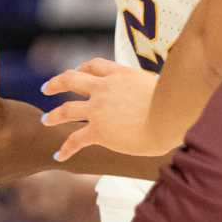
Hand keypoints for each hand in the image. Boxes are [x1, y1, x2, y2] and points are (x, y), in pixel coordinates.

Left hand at [40, 59, 163, 161]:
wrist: (169, 117)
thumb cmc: (176, 103)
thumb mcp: (164, 85)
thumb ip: (156, 88)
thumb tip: (172, 92)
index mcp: (121, 74)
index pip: (96, 65)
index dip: (84, 67)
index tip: (79, 70)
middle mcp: (105, 88)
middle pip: (73, 79)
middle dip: (58, 83)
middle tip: (47, 88)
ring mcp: (99, 109)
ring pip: (67, 109)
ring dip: (54, 115)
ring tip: (45, 120)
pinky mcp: (99, 131)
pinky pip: (75, 139)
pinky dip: (65, 148)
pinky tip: (58, 156)